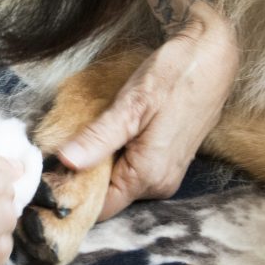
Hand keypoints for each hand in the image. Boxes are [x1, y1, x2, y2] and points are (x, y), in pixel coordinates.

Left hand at [58, 0, 237, 219]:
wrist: (213, 56)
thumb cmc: (175, 75)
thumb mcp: (131, 105)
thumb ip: (98, 139)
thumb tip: (65, 162)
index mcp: (148, 175)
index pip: (100, 208)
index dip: (73, 194)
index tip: (50, 174)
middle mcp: (160, 184)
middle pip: (109, 196)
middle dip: (86, 177)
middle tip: (65, 147)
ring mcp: (167, 174)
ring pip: (121, 183)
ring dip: (102, 165)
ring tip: (92, 135)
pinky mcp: (170, 162)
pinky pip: (134, 171)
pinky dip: (118, 157)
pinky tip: (113, 133)